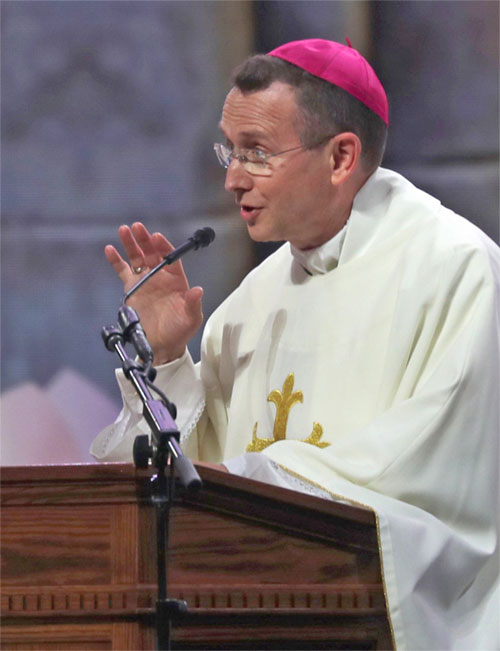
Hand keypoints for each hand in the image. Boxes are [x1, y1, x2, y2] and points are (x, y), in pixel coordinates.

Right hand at [105, 222, 203, 363]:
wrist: (162, 345)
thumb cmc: (180, 330)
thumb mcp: (191, 319)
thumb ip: (193, 304)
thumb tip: (197, 290)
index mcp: (176, 280)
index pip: (170, 259)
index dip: (163, 247)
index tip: (156, 237)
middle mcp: (161, 277)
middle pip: (152, 253)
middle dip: (145, 239)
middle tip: (138, 227)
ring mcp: (145, 281)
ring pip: (137, 258)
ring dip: (131, 244)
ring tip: (124, 230)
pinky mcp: (132, 289)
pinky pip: (123, 271)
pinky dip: (116, 260)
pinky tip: (110, 249)